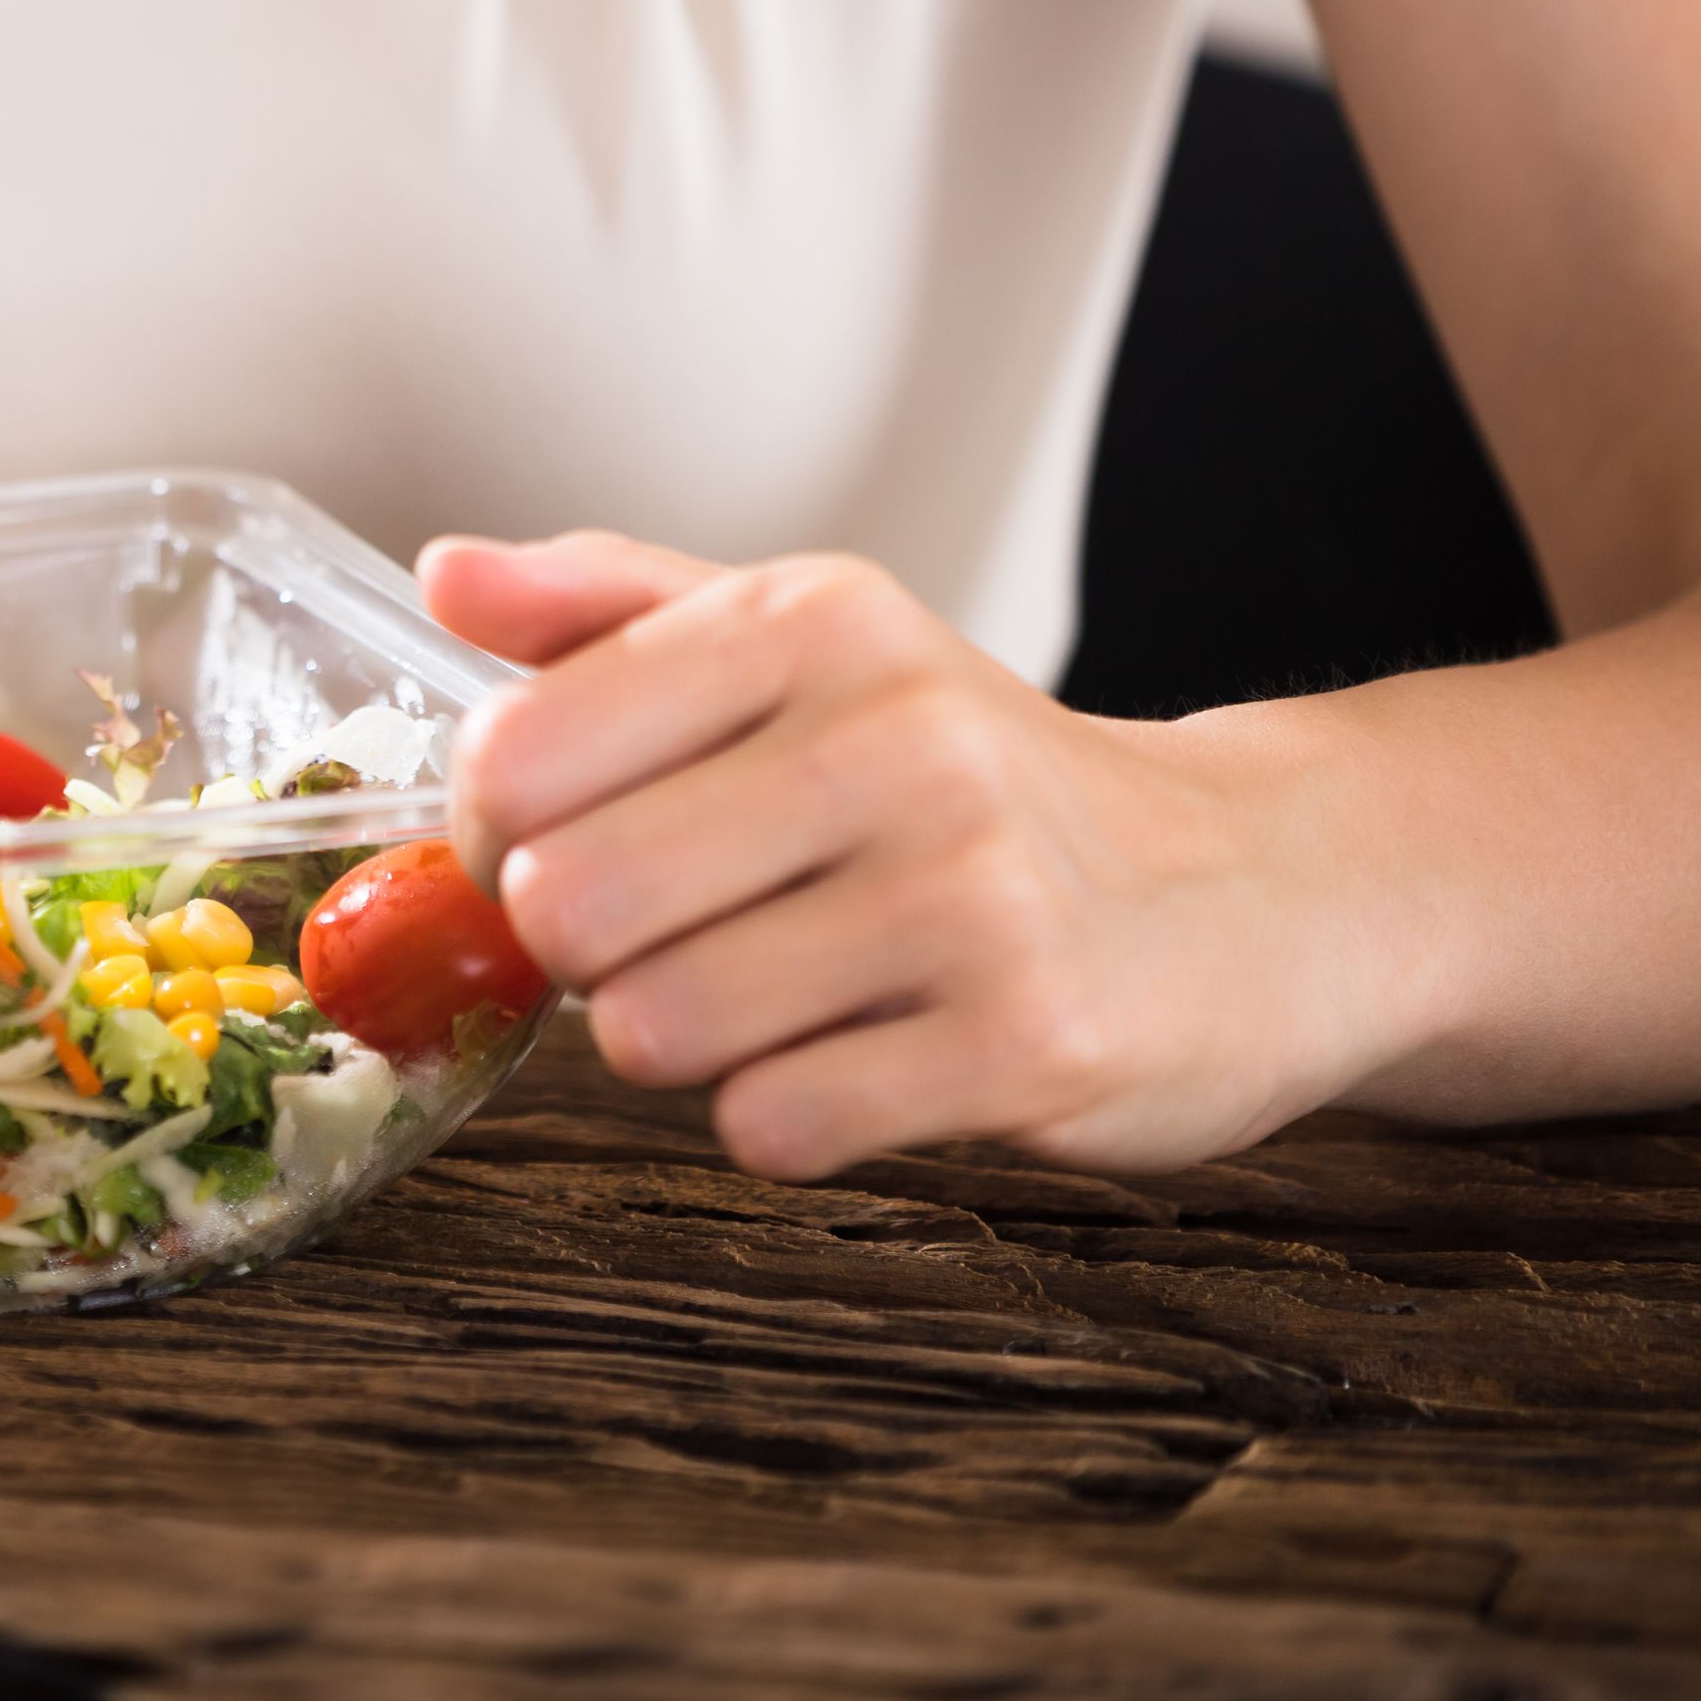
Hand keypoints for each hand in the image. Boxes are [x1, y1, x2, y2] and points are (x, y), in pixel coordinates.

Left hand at [417, 532, 1372, 1180]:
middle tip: (659, 940)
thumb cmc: (972, 774)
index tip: (555, 847)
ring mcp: (971, 897)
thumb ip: (609, 608)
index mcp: (817, 626)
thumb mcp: (809, 646)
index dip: (492, 833)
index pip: (517, 749)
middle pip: (567, 905)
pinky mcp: (1027, 1045)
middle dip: (579, 954)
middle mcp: (898, 741)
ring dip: (677, 1040)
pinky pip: (772, 1125)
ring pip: (653, 1028)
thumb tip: (444, 576)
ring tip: (770, 994)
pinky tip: (857, 1059)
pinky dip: (781, 1116)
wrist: (1257, 889)